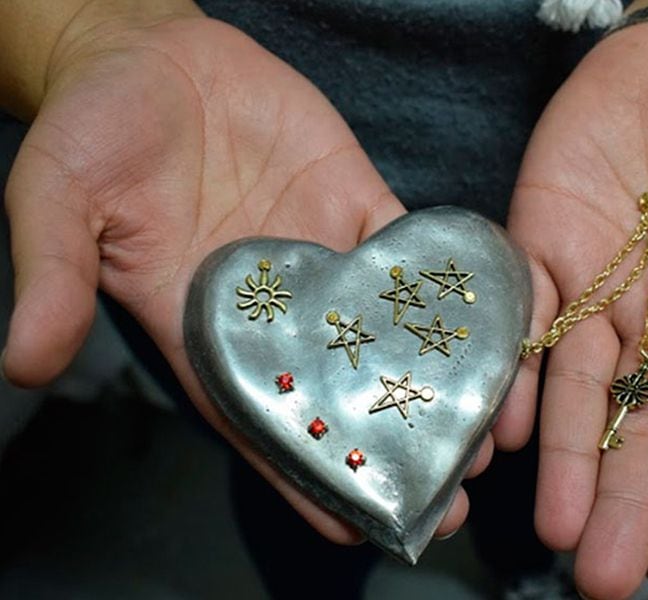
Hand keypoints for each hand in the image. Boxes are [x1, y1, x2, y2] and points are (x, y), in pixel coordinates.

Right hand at [3, 10, 488, 541]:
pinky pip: (411, 256)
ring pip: (392, 336)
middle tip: (454, 498)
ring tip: (492, 434)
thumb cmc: (95, 130)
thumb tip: (22, 362)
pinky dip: (451, 292)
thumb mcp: (56, 199)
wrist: (151, 57)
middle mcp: (277, 307)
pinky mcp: (357, 206)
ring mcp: (324, 258)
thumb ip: (52, 276)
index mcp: (206, 326)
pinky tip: (494, 330)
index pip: (262, 418)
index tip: (356, 530)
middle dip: (394, 447)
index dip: (305, 476)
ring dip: (440, 385)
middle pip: (344, 393)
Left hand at [507, 22, 647, 598]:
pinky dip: (510, 368)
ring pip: (572, 388)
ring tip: (554, 531)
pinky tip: (504, 426)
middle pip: (637, 425)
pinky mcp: (538, 247)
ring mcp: (592, 288)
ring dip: (564, 458)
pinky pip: (522, 317)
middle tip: (601, 578)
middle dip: (622, 500)